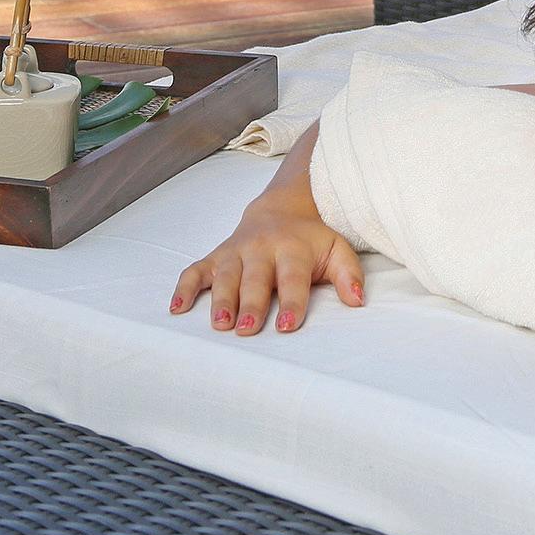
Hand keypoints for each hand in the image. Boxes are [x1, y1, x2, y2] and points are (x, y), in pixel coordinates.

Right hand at [170, 194, 364, 335]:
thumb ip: (349, 275)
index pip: (292, 278)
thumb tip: (358, 301)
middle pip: (255, 279)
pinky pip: (196, 270)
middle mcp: (261, 249)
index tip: (287, 325)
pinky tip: (177, 308)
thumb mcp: (337, 250)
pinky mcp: (217, 256)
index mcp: (292, 249)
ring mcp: (236, 251)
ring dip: (221, 299)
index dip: (291, 301)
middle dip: (250, 304)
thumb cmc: (312, 238)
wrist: (284, 205)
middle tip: (246, 329)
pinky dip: (184, 287)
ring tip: (219, 324)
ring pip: (225, 275)